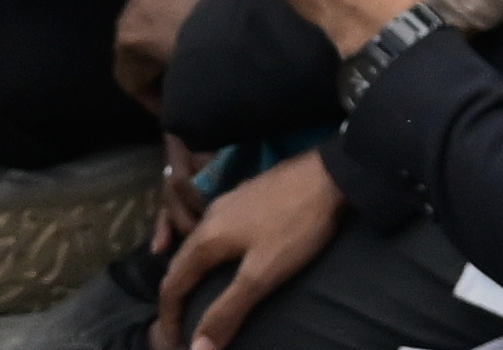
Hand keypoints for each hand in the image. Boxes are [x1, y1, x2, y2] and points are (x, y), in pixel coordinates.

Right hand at [159, 152, 333, 349]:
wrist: (334, 171)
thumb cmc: (297, 225)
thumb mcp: (263, 273)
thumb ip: (228, 310)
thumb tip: (197, 348)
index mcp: (205, 239)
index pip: (171, 287)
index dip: (168, 320)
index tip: (174, 345)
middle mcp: (208, 218)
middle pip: (178, 265)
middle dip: (175, 299)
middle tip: (180, 327)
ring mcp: (227, 202)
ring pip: (194, 246)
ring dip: (190, 275)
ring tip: (196, 298)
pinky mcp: (246, 195)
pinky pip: (212, 232)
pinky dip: (206, 255)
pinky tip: (222, 260)